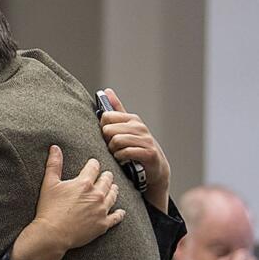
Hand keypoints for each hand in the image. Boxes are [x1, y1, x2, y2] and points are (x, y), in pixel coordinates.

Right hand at [10, 146, 124, 259]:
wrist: (53, 233)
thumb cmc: (49, 209)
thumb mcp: (49, 184)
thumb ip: (54, 164)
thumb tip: (55, 147)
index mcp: (84, 183)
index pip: (94, 167)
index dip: (93, 164)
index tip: (93, 163)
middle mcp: (97, 195)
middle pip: (107, 181)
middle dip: (106, 176)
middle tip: (106, 175)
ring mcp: (101, 210)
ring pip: (113, 196)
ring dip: (114, 190)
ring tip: (113, 188)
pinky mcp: (103, 224)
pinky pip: (116, 217)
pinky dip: (119, 213)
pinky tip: (121, 211)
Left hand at [99, 88, 169, 212]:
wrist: (155, 168)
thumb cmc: (137, 147)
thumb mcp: (127, 127)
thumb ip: (116, 109)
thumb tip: (106, 91)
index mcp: (132, 119)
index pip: (106, 116)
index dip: (103, 129)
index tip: (109, 136)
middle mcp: (139, 126)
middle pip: (108, 130)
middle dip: (107, 141)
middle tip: (115, 148)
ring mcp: (145, 139)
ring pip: (116, 141)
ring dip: (114, 151)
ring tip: (119, 154)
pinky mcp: (149, 153)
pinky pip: (125, 152)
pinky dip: (121, 158)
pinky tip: (124, 160)